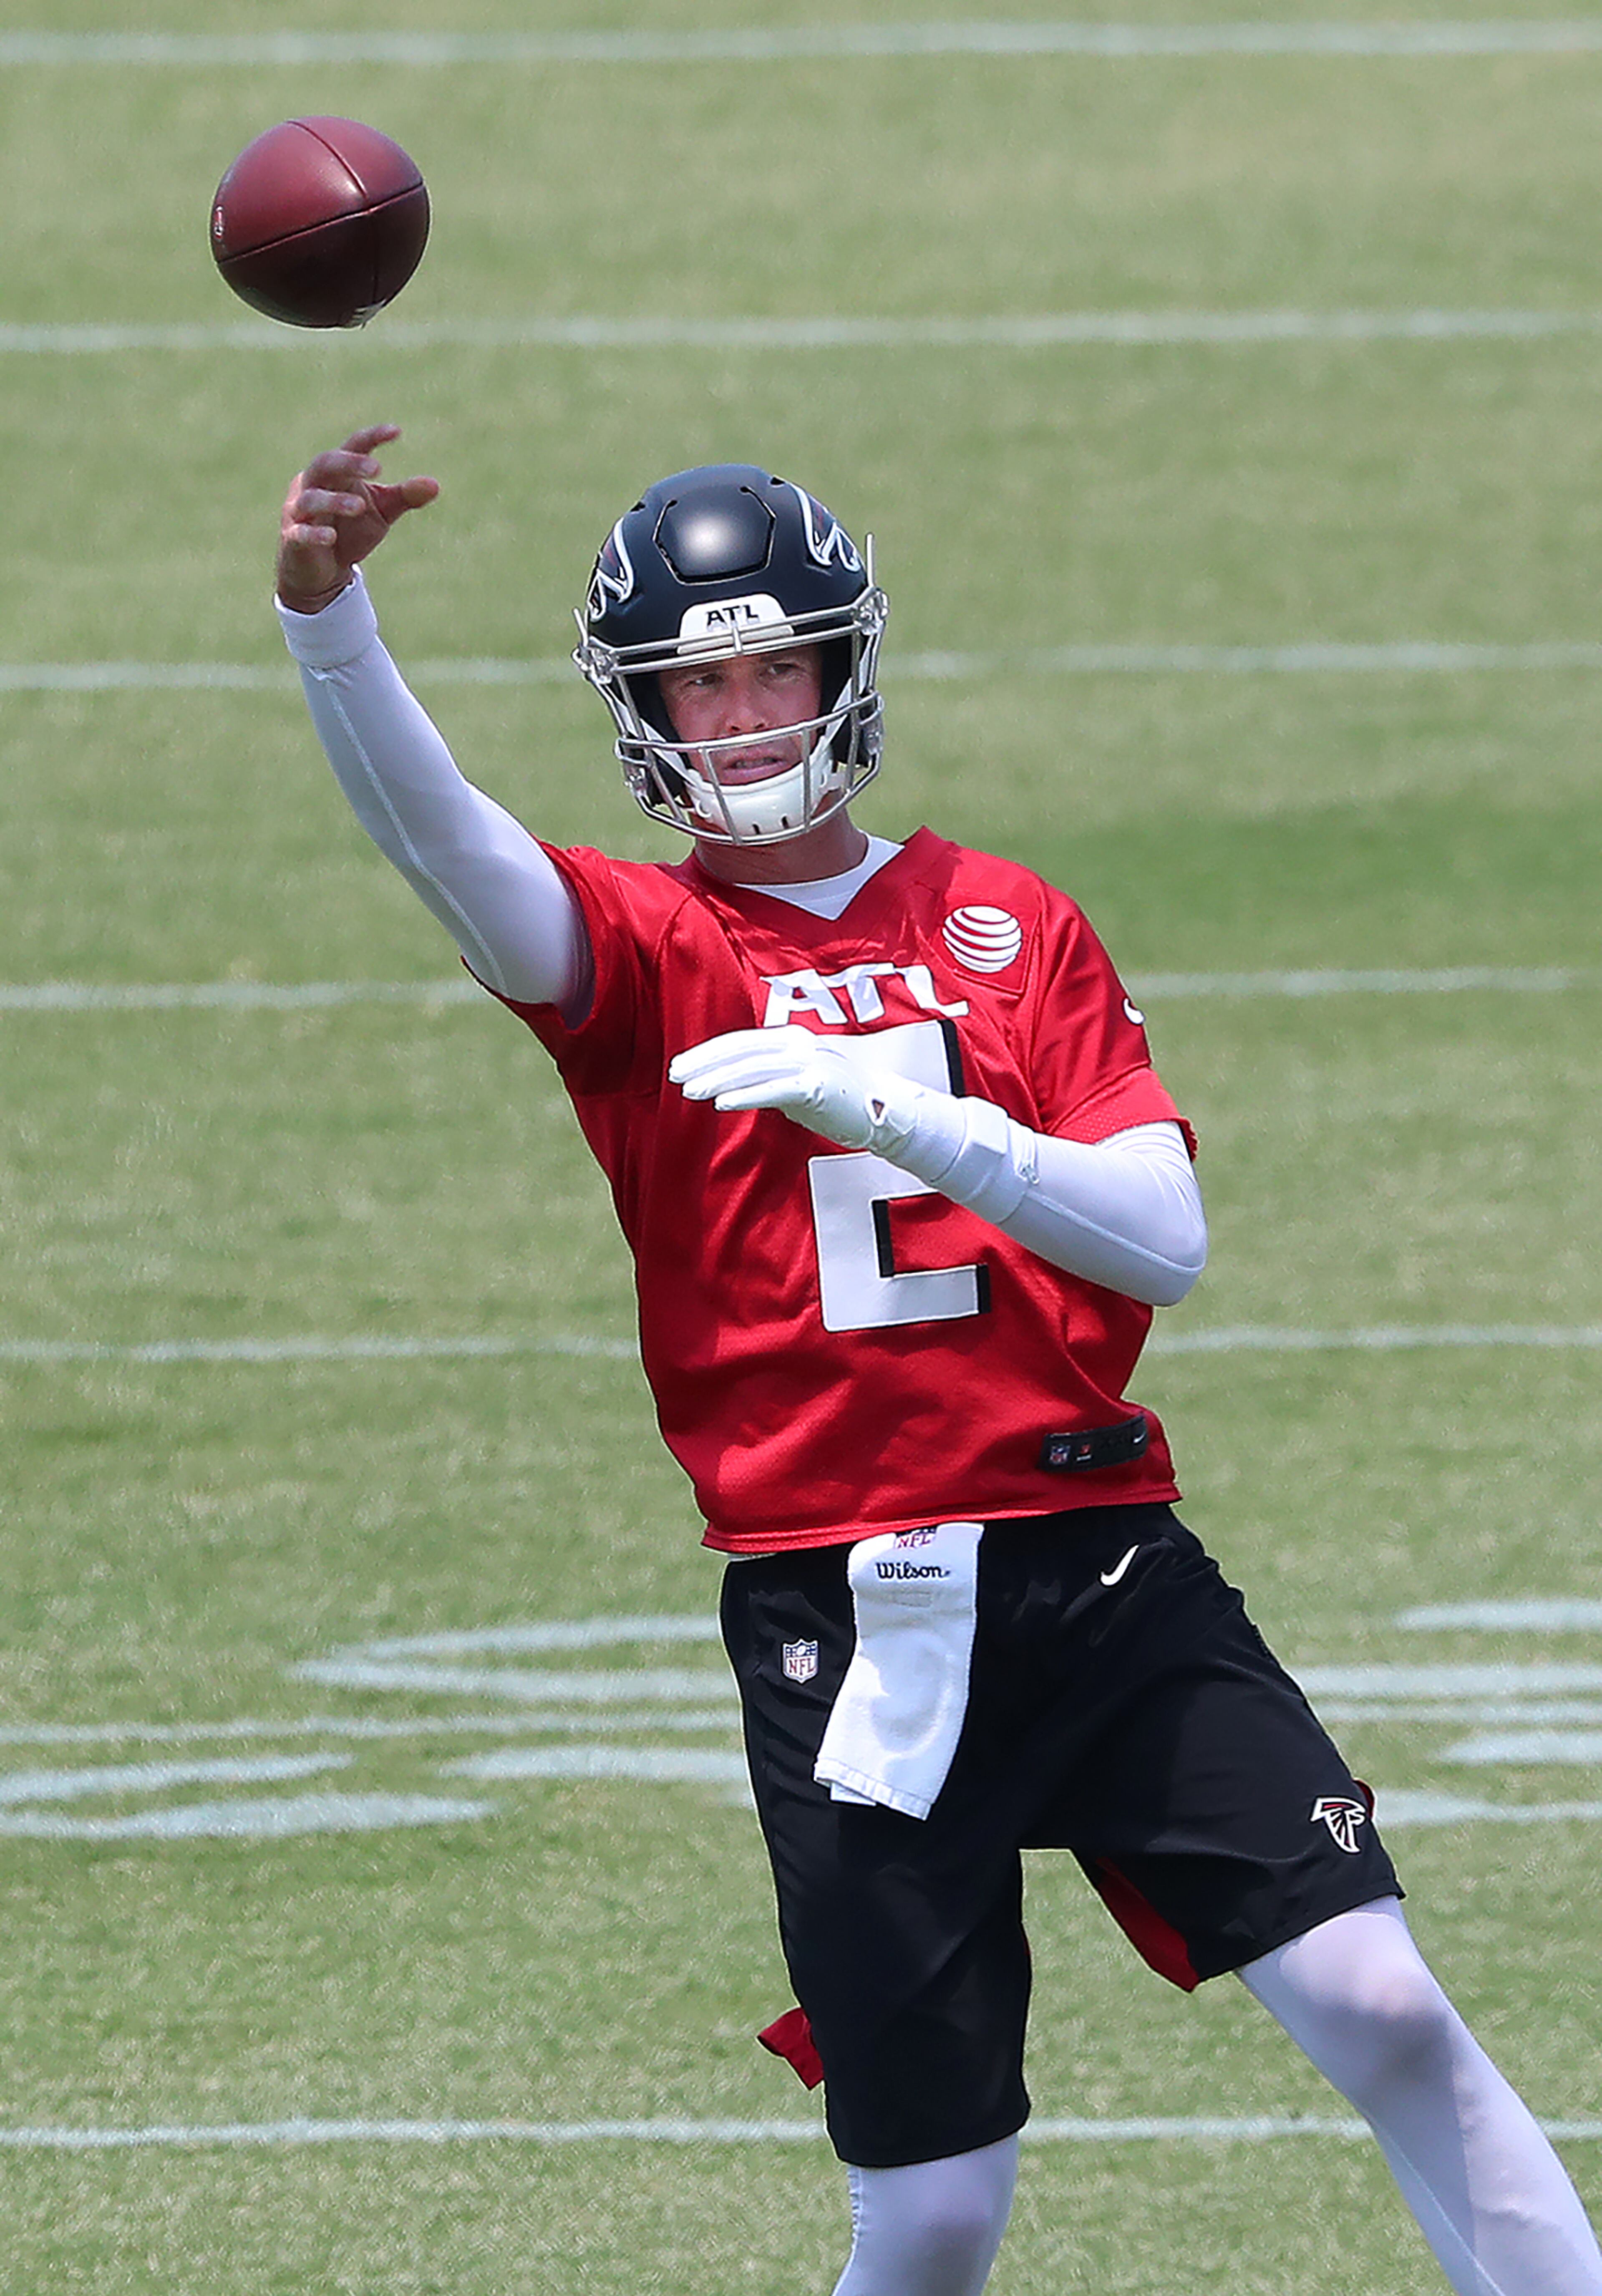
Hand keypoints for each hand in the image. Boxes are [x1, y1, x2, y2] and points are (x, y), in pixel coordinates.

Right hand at [276, 422, 439, 611]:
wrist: (323, 571)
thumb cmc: (351, 531)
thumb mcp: (381, 512)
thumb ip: (404, 497)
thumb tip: (435, 485)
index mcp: (338, 473)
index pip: (353, 446)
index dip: (371, 437)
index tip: (396, 431)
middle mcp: (314, 484)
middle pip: (325, 464)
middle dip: (349, 463)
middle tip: (377, 469)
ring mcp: (299, 511)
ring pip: (311, 498)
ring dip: (335, 501)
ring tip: (360, 506)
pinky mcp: (293, 538)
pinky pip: (300, 532)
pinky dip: (314, 533)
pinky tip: (331, 537)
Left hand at [668, 1026, 922, 1153]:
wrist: (889, 1110)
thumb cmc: (845, 1098)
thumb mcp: (803, 1079)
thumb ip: (772, 1076)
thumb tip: (739, 1085)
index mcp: (793, 1037)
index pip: (741, 1041)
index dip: (708, 1052)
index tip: (682, 1065)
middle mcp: (798, 1044)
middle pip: (740, 1050)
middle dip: (703, 1062)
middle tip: (674, 1075)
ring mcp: (809, 1062)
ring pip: (751, 1068)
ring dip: (717, 1080)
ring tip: (689, 1091)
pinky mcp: (817, 1086)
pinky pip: (773, 1089)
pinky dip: (744, 1095)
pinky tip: (721, 1104)